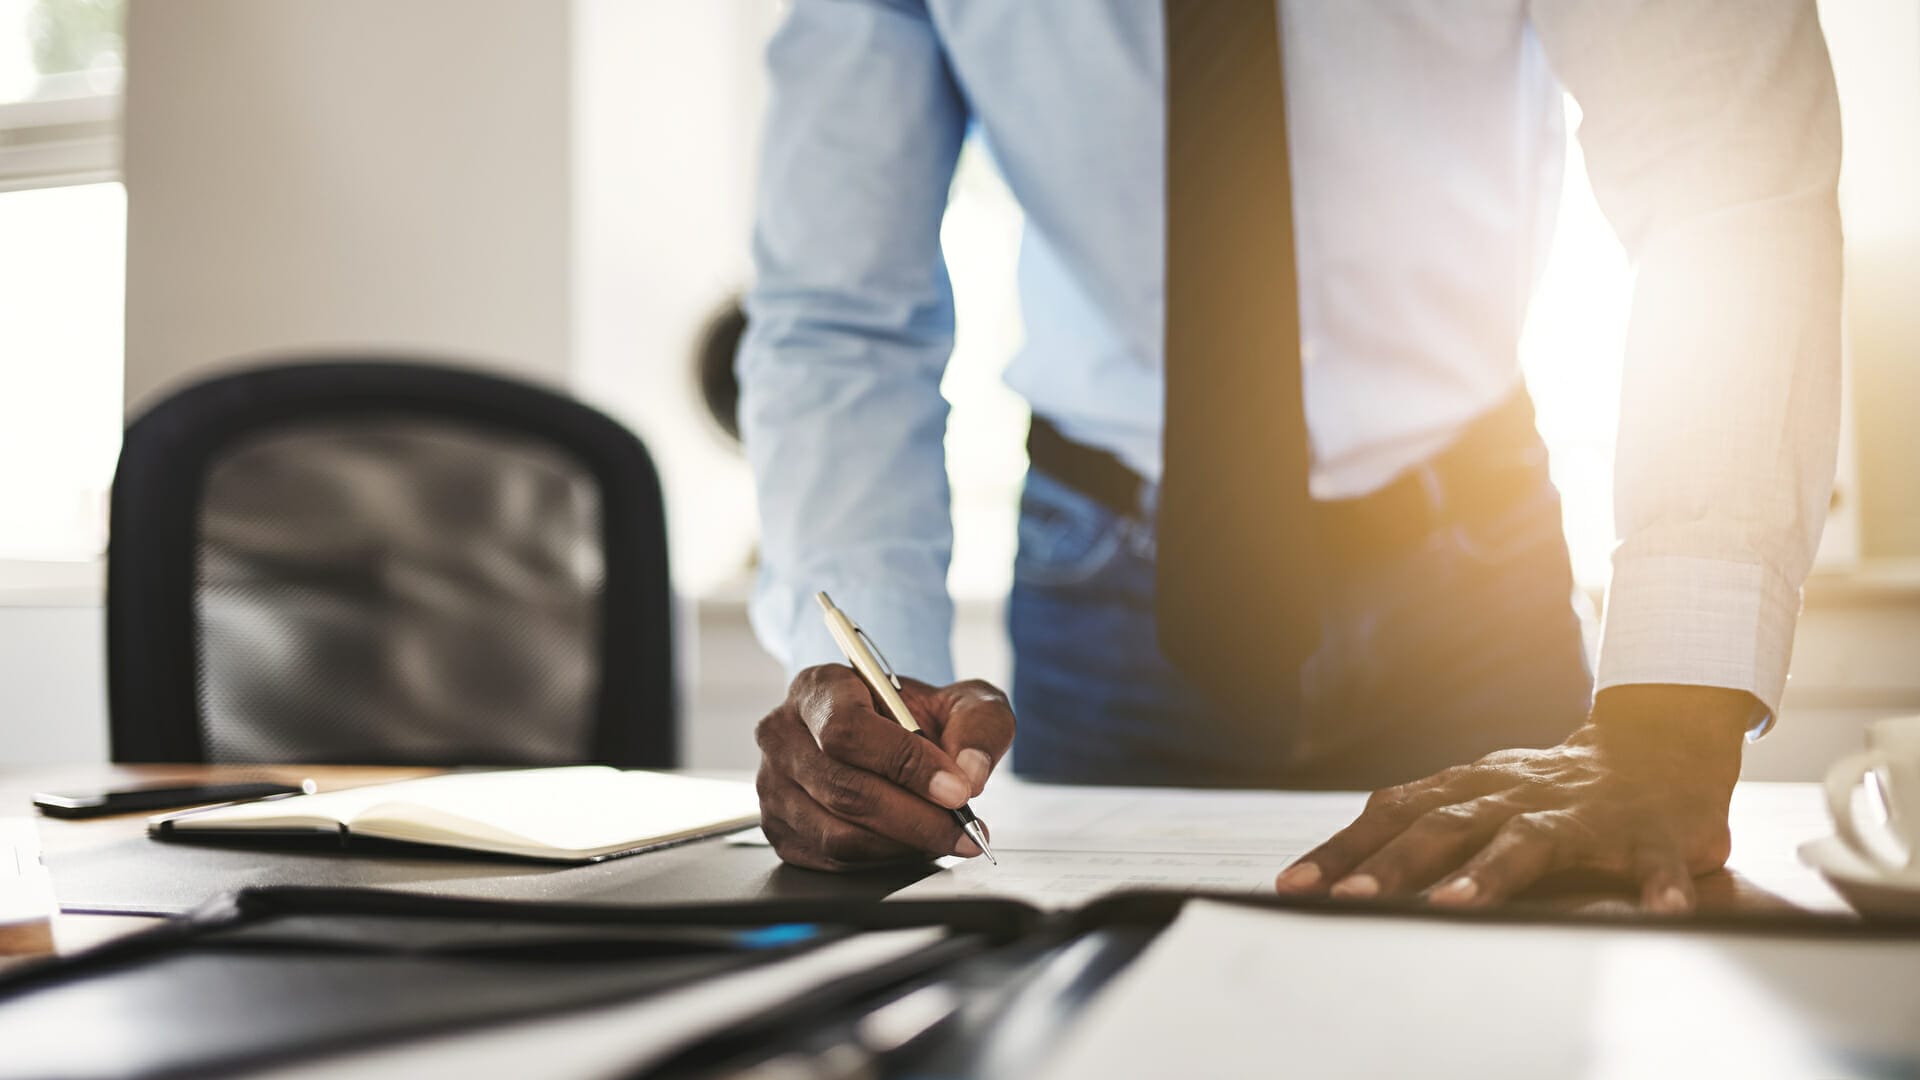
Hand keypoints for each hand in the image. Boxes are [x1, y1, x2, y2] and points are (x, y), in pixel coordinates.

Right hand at [755, 664, 1014, 870]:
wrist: (893, 738)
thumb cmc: (921, 717)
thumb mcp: (962, 702)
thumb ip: (979, 726)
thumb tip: (971, 774)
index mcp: (818, 687)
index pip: (848, 730)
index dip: (904, 764)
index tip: (957, 790)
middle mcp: (783, 734)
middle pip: (844, 789)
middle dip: (916, 817)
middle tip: (965, 828)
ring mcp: (773, 786)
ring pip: (838, 833)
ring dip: (903, 844)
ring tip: (947, 836)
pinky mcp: (780, 830)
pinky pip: (832, 861)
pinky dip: (883, 861)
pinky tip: (913, 845)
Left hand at [1274, 684, 1754, 911]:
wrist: (1661, 743)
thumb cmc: (1553, 786)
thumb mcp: (1482, 794)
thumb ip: (1422, 825)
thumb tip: (1337, 869)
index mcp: (1472, 788)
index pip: (1392, 813)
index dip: (1343, 848)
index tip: (1294, 884)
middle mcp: (1516, 794)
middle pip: (1443, 825)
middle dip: (1393, 865)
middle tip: (1348, 898)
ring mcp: (1581, 811)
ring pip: (1528, 840)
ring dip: (1489, 874)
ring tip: (1455, 907)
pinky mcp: (1651, 832)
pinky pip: (1654, 860)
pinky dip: (1659, 884)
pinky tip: (1661, 910)